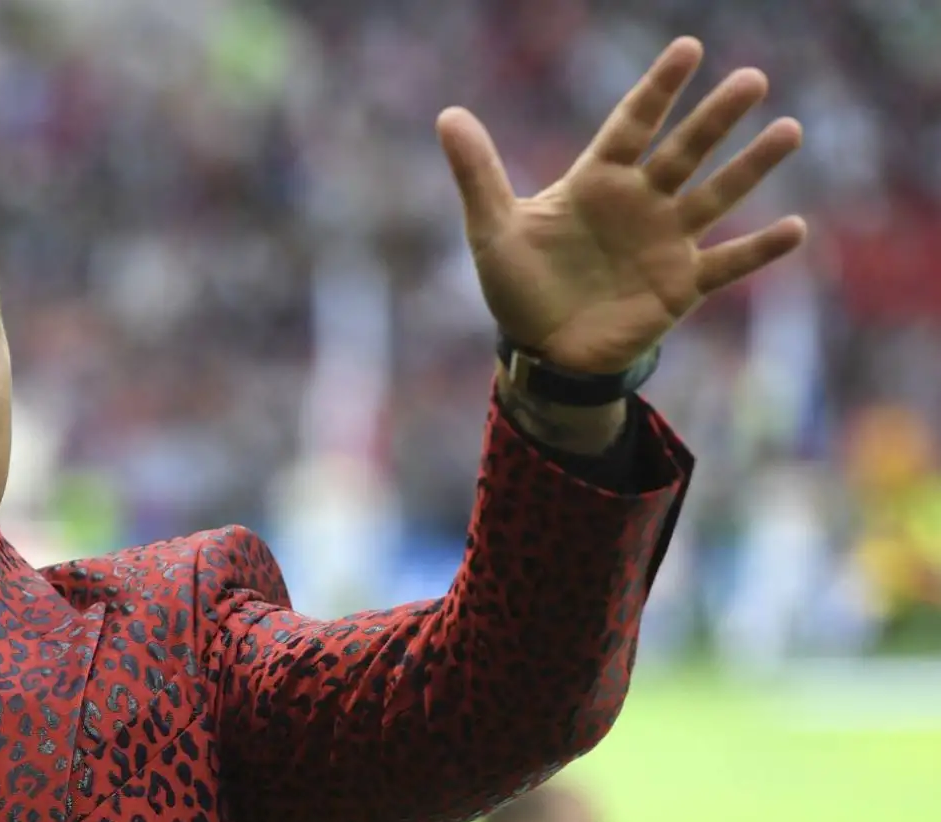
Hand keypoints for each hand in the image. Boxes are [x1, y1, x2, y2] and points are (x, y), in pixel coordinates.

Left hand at [439, 36, 806, 376]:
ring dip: (751, 166)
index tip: (689, 49)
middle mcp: (640, 203)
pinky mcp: (681, 285)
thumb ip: (477, 173)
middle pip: (684, 151)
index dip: (659, 89)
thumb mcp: (493, 229)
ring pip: (715, 195)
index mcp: (597, 181)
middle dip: (716, 118)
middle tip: (752, 80)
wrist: (542, 350)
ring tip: (789, 129)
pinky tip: (796, 227)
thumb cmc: (520, 286)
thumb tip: (447, 114)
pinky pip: (728, 263)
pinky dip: (760, 249)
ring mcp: (666, 241)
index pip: (633, 124)